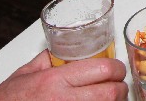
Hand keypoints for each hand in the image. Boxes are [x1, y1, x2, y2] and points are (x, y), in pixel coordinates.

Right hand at [0, 50, 127, 100]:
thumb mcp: (25, 73)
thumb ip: (48, 59)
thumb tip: (65, 50)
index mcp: (54, 81)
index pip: (102, 70)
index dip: (116, 69)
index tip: (116, 70)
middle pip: (111, 93)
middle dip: (120, 89)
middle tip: (117, 86)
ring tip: (109, 99)